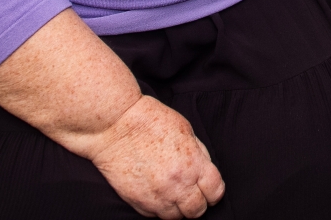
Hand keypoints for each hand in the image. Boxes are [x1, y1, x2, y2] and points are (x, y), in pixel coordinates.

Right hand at [87, 95, 224, 217]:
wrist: (116, 125)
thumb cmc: (150, 121)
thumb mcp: (186, 131)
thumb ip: (199, 154)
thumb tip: (205, 170)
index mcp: (193, 165)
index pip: (215, 192)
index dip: (214, 192)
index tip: (210, 190)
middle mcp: (177, 185)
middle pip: (197, 210)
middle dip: (198, 203)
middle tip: (192, 193)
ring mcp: (156, 197)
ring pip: (175, 217)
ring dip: (177, 207)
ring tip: (172, 192)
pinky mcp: (137, 202)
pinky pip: (154, 215)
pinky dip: (158, 207)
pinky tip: (156, 192)